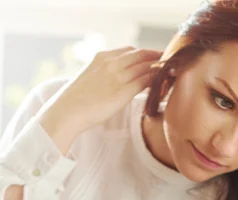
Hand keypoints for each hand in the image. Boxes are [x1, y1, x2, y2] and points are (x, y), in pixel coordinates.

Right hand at [39, 47, 161, 153]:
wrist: (67, 111)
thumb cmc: (75, 101)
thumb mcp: (89, 78)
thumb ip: (103, 75)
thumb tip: (114, 83)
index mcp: (102, 57)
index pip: (130, 50)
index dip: (145, 54)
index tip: (154, 59)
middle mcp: (112, 62)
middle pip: (142, 55)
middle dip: (157, 58)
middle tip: (169, 64)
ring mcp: (118, 76)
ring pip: (147, 66)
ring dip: (160, 69)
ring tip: (171, 74)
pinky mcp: (123, 92)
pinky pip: (146, 82)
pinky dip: (157, 81)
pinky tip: (163, 85)